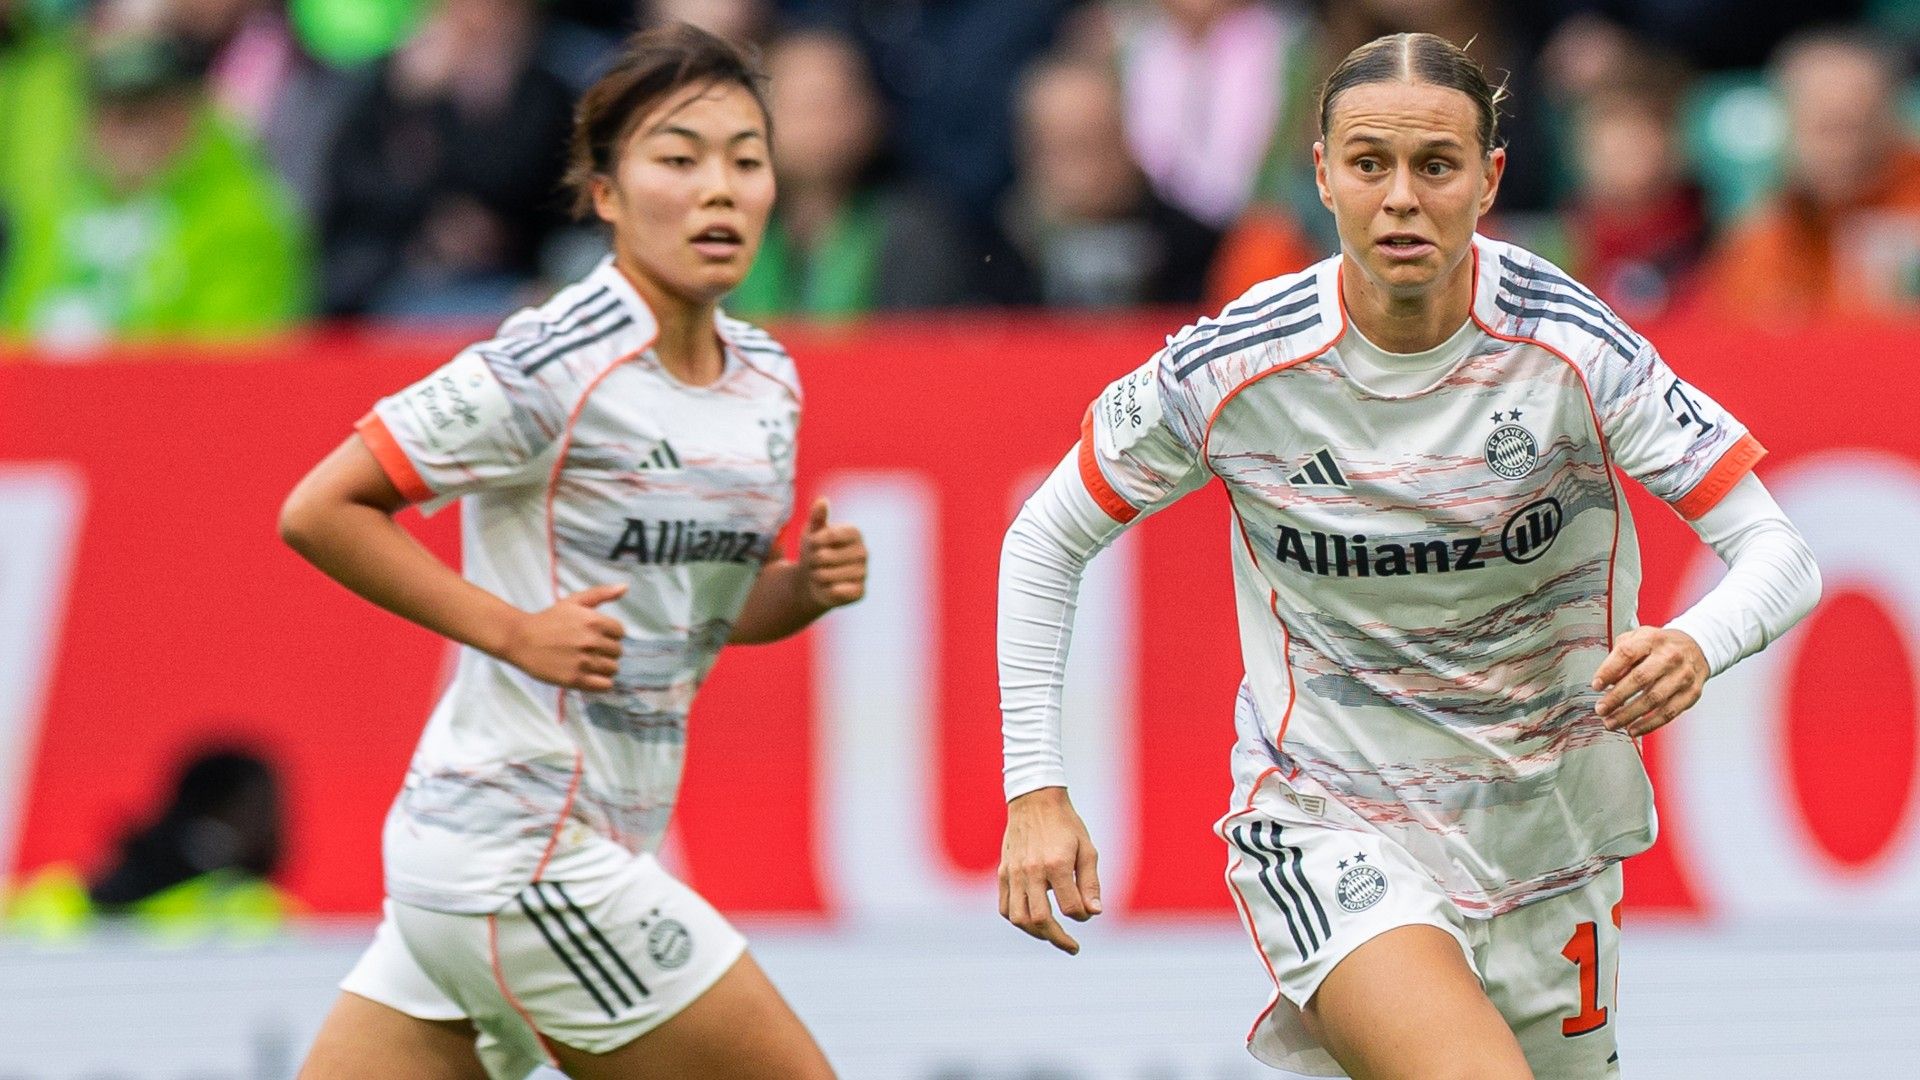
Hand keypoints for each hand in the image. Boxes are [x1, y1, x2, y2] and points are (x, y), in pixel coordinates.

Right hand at [499, 583, 626, 690]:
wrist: (521, 639)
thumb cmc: (548, 620)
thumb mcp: (574, 601)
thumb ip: (601, 594)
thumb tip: (625, 587)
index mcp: (594, 621)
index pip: (620, 633)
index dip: (610, 634)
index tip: (596, 636)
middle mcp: (592, 642)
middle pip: (618, 652)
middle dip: (606, 651)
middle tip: (589, 649)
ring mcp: (584, 662)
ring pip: (613, 669)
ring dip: (604, 667)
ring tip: (588, 662)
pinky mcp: (575, 679)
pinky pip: (605, 685)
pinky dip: (601, 682)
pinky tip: (590, 676)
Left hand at [798, 498, 866, 610]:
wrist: (813, 581)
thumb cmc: (814, 552)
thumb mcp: (812, 533)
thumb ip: (817, 518)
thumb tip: (822, 501)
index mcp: (854, 533)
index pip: (829, 535)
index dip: (814, 542)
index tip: (813, 545)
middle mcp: (863, 551)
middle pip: (824, 556)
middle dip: (812, 562)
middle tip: (816, 564)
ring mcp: (864, 572)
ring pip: (826, 575)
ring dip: (816, 577)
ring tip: (820, 575)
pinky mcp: (860, 592)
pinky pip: (837, 591)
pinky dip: (826, 590)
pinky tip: (829, 588)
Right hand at [999, 787, 1101, 954]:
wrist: (1035, 799)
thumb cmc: (1066, 824)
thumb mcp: (1087, 849)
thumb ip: (1090, 883)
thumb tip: (1094, 913)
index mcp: (1056, 864)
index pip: (1070, 908)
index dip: (1082, 917)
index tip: (1087, 913)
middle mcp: (1032, 871)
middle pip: (1041, 920)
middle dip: (1058, 939)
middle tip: (1072, 947)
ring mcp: (1014, 873)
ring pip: (1019, 918)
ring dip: (1037, 933)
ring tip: (1052, 935)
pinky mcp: (1003, 872)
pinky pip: (1005, 907)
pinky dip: (1018, 920)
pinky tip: (1032, 921)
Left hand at [1591, 626, 1708, 736]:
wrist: (1696, 647)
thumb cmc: (1660, 646)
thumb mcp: (1637, 639)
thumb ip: (1619, 657)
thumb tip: (1608, 681)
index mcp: (1652, 639)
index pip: (1626, 653)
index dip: (1608, 670)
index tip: (1596, 685)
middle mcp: (1670, 656)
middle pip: (1640, 679)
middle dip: (1616, 697)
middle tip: (1601, 709)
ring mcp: (1683, 676)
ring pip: (1654, 699)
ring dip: (1629, 715)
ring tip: (1611, 722)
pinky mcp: (1691, 693)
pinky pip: (1668, 713)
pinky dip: (1649, 724)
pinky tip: (1633, 729)